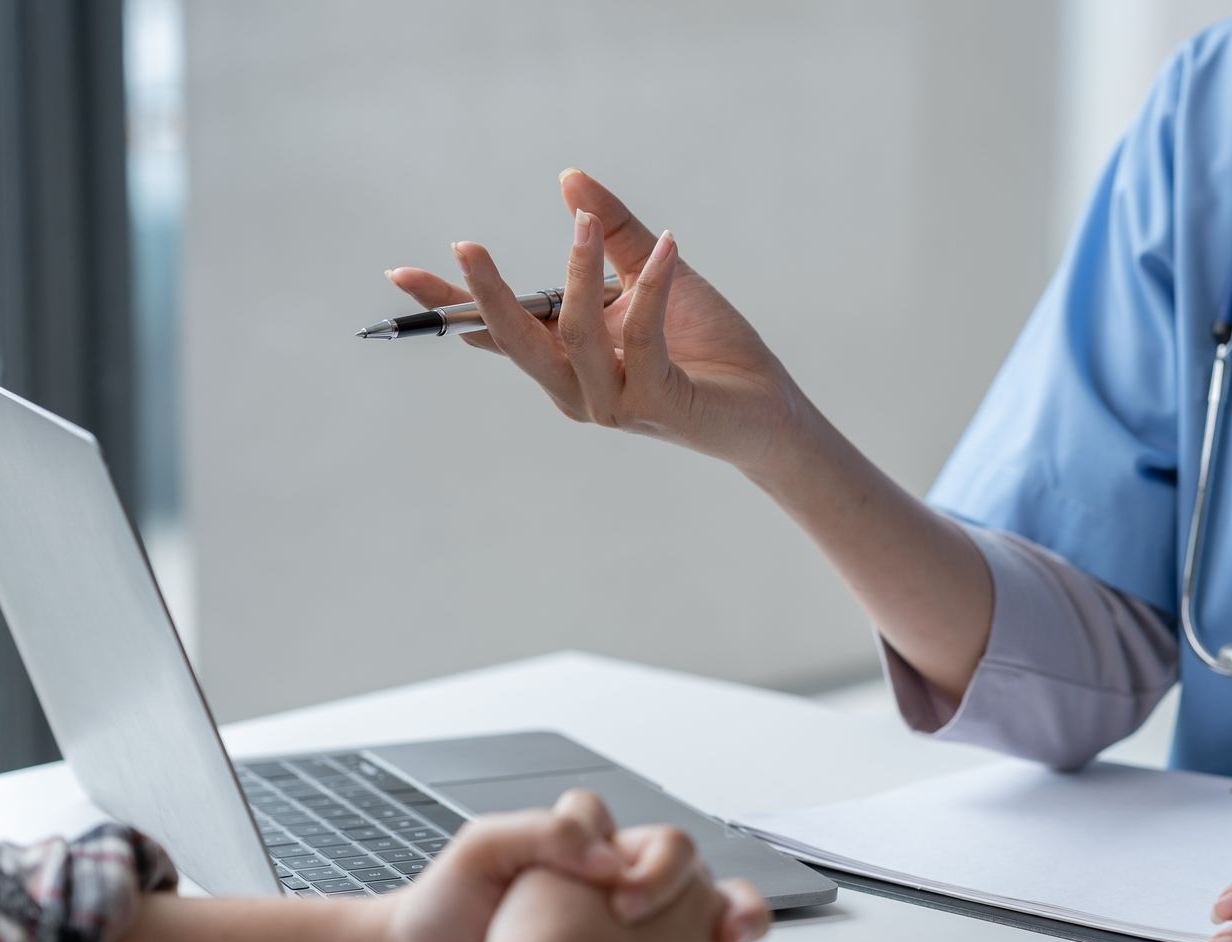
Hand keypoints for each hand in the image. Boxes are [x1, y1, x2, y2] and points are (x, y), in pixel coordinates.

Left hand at [378, 788, 707, 941]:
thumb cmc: (446, 906)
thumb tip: (607, 856)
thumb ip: (549, 834)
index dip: (664, 871)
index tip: (624, 902)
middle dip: (740, 915)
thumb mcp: (486, 849)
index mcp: (605, 863)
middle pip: (713, 902)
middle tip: (729, 937)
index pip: (669, 851)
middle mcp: (630, 910)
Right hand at [386, 168, 810, 475]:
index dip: (450, 305)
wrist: (770, 408)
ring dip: (578, 275)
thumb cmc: (708, 346)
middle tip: (467, 245)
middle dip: (487, 296)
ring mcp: (616, 404)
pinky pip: (642, 340)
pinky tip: (668, 247)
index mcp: (568, 360)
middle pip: (517, 343)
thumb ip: (615, 232)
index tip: (400, 273)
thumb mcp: (658, 275)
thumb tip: (571, 181)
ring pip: (576, 338)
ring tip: (588, 222)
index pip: (498, 333)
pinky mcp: (659, 405)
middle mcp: (580, 389)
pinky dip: (653, 288)